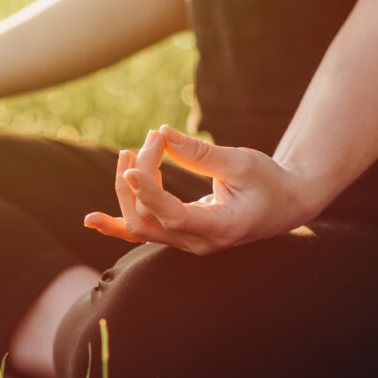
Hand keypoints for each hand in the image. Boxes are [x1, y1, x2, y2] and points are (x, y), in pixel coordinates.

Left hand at [84, 125, 317, 253]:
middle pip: (148, 218)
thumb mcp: (243, 162)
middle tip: (151, 141)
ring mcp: (186, 244)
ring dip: (125, 191)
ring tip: (126, 154)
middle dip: (140, 177)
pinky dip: (115, 226)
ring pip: (139, 226)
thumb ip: (201, 152)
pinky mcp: (178, 236)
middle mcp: (199, 243)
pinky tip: (91, 220)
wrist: (285, 205)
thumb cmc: (270, 181)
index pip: (174, 216)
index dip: (149, 192)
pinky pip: (141, 234)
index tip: (132, 164)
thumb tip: (161, 133)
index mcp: (222, 228)